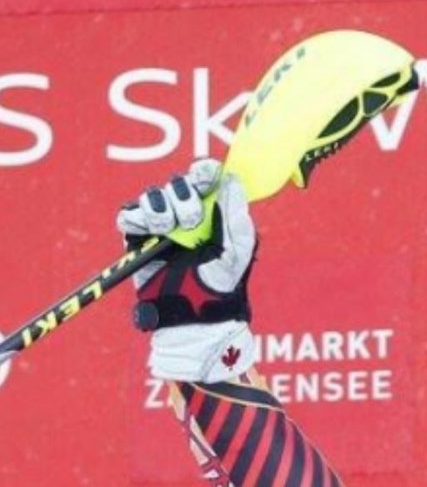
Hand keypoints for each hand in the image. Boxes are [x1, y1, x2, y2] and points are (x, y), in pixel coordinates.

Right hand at [117, 159, 259, 381]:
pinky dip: (137, 218)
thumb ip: (236, 217)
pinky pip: (128, 216)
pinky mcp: (137, 239)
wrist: (193, 314)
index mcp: (213, 211)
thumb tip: (233, 180)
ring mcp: (160, 225)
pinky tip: (150, 231)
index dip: (202, 172)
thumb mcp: (238, 251)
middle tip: (192, 221)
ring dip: (161, 209)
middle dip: (184, 197)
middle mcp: (185, 213)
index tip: (204, 180)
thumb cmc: (222, 285)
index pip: (204, 177)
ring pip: (152, 196)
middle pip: (177, 182)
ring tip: (170, 231)